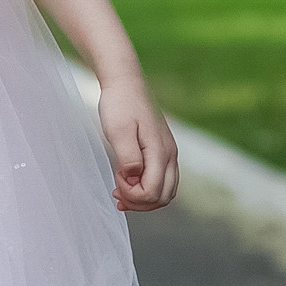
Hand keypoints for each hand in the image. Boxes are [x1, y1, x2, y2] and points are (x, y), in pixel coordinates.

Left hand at [97, 71, 178, 212]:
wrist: (126, 82)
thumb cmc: (120, 105)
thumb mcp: (118, 131)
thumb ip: (128, 157)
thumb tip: (134, 179)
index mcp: (160, 152)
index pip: (152, 192)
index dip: (132, 194)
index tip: (116, 178)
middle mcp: (170, 155)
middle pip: (164, 197)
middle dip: (139, 202)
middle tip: (116, 192)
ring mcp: (169, 153)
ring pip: (166, 191)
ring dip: (145, 198)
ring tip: (120, 191)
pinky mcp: (163, 150)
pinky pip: (163, 179)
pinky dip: (148, 188)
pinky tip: (129, 182)